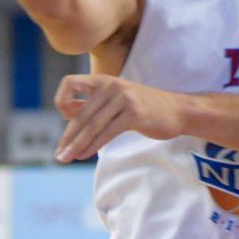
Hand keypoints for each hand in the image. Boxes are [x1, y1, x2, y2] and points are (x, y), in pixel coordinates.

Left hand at [53, 74, 183, 161]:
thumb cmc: (147, 106)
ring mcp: (123, 99)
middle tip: (59, 155)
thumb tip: (68, 111)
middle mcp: (111, 86)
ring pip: (91, 126)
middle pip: (80, 114)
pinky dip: (92, 146)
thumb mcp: (118, 98)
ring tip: (66, 158)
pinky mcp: (134, 114)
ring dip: (76, 145)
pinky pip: (106, 133)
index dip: (61, 100)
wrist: (180, 110)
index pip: (69, 83)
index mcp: (104, 80)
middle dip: (68, 137)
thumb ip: (95, 103)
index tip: (66, 117)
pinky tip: (84, 155)